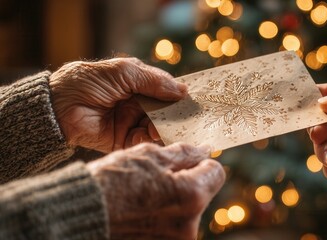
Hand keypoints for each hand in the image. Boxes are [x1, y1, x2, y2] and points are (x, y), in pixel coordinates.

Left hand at [49, 58, 186, 152]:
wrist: (57, 107)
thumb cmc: (87, 81)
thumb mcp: (124, 72)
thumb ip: (154, 81)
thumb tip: (184, 90)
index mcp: (138, 86)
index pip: (166, 92)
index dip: (180, 96)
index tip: (198, 102)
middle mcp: (137, 105)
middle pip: (166, 112)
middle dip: (176, 116)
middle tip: (190, 120)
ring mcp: (131, 123)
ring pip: (158, 128)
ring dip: (164, 128)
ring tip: (166, 128)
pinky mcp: (123, 141)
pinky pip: (143, 142)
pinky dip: (149, 139)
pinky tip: (149, 135)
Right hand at [86, 142, 224, 238]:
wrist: (76, 218)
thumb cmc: (109, 183)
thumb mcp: (148, 157)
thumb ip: (184, 153)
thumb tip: (206, 150)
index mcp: (191, 196)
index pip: (216, 172)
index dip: (200, 163)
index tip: (183, 163)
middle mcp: (189, 226)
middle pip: (201, 194)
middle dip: (184, 184)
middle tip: (153, 182)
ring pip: (186, 213)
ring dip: (171, 204)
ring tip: (142, 200)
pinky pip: (171, 229)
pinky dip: (161, 221)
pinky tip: (139, 215)